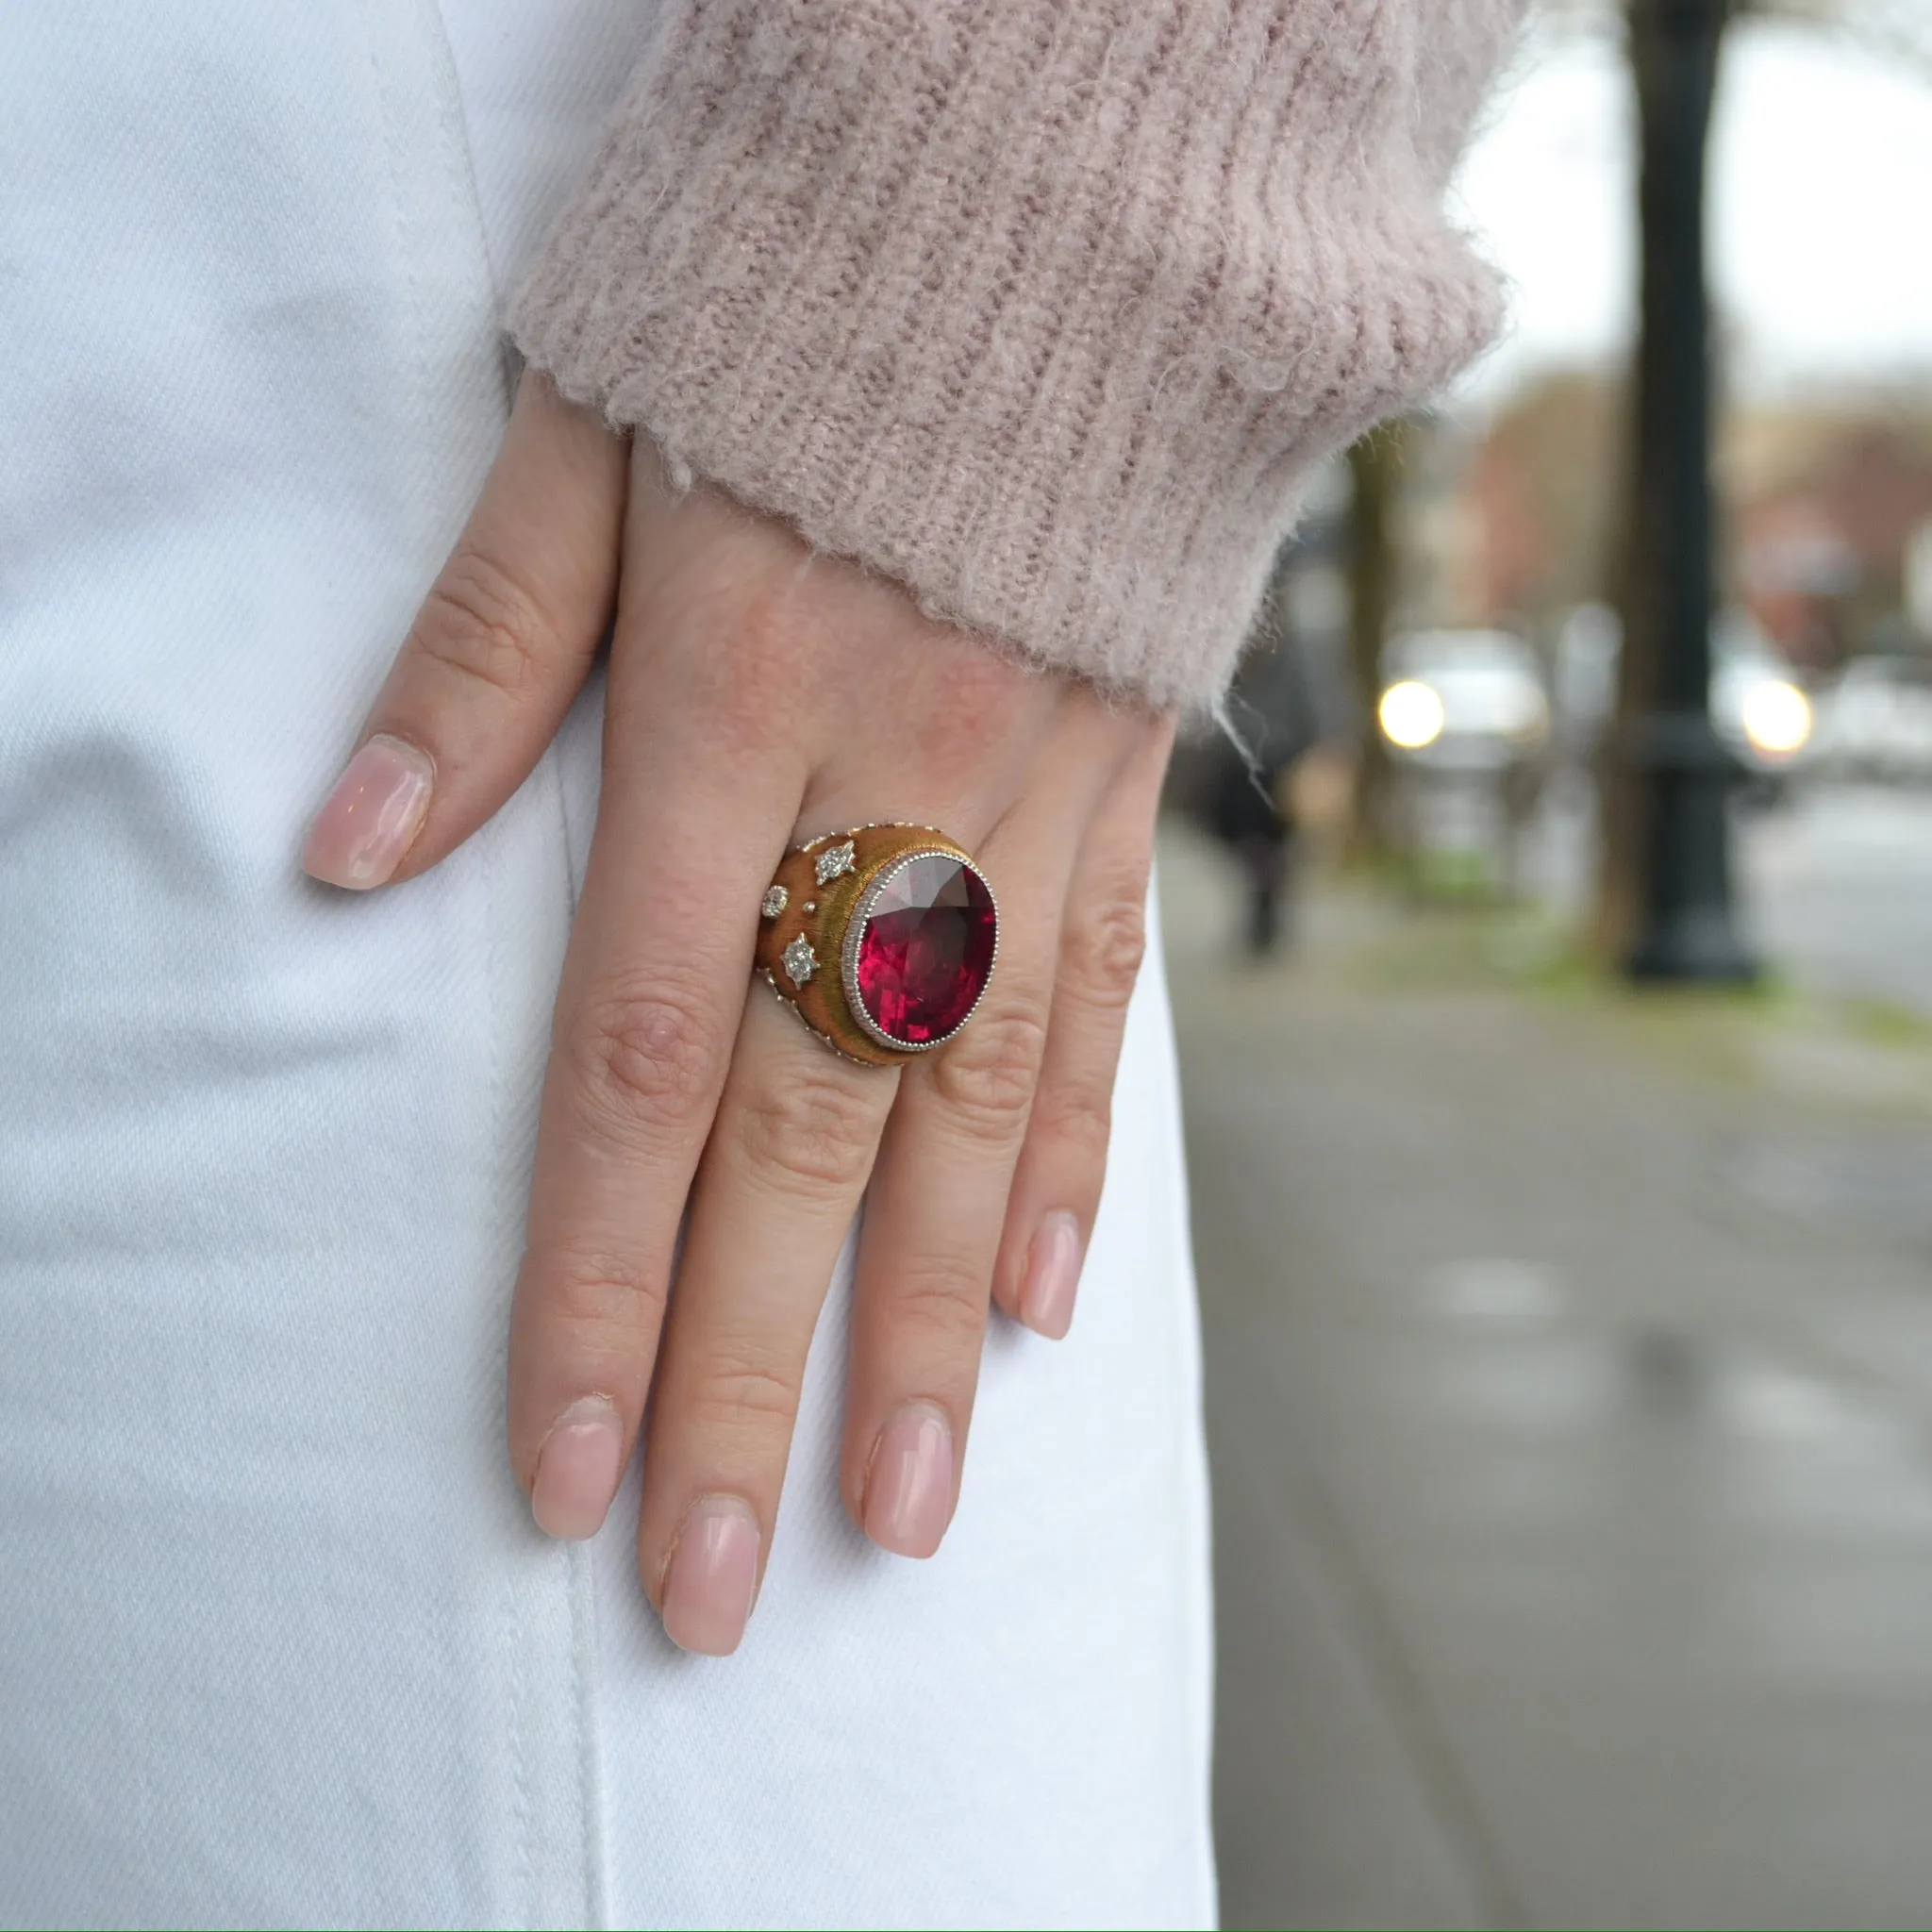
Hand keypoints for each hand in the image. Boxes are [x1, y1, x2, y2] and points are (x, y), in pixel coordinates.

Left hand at [303, 376, 1172, 1654]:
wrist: (1057, 189)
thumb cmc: (793, 301)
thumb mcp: (591, 426)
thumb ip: (481, 653)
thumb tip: (343, 855)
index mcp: (733, 708)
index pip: (643, 1056)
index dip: (599, 1280)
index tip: (571, 1471)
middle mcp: (893, 790)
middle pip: (813, 1133)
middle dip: (763, 1374)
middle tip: (728, 1585)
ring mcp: (1033, 799)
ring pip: (977, 1109)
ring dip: (935, 1328)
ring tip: (904, 1511)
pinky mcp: (1124, 781)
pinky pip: (1104, 1000)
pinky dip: (1075, 1161)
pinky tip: (1052, 1303)